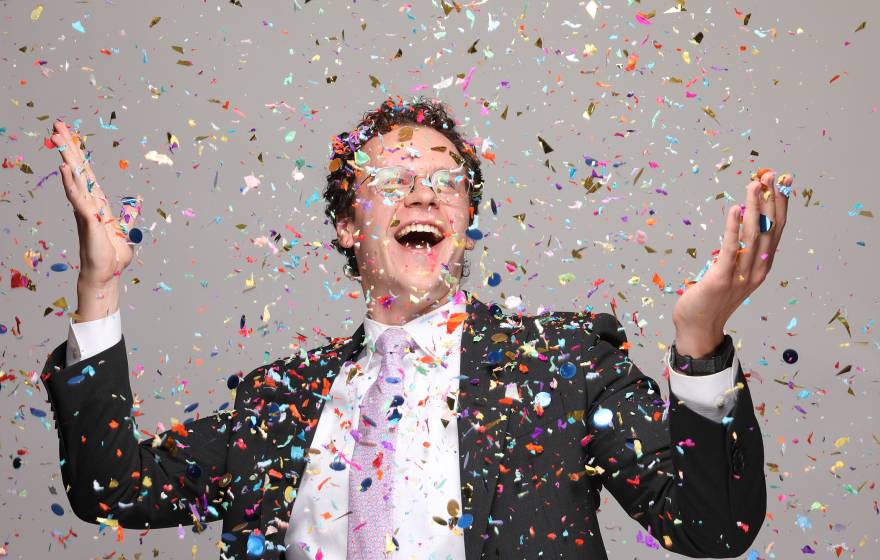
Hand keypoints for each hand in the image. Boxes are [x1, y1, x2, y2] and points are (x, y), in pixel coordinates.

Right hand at [51, 119, 141, 320]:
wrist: (105, 274)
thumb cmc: (112, 255)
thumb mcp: (124, 230)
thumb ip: (128, 215)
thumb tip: (136, 202)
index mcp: (97, 202)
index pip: (87, 172)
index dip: (78, 154)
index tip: (69, 134)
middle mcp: (88, 203)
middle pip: (78, 169)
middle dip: (68, 147)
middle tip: (57, 125)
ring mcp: (85, 211)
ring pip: (74, 179)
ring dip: (67, 158)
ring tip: (57, 138)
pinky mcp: (87, 221)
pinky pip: (78, 199)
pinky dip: (71, 183)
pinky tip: (65, 169)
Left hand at [672, 169, 794, 356]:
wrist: (698, 327)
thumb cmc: (712, 297)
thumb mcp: (733, 272)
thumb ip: (741, 252)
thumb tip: (741, 222)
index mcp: (763, 266)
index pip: (777, 230)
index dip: (781, 205)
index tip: (782, 181)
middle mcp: (757, 270)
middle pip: (769, 229)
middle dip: (771, 200)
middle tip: (769, 175)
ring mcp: (741, 275)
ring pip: (752, 235)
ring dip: (754, 207)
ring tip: (753, 185)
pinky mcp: (721, 278)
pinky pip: (731, 248)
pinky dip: (733, 227)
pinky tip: (734, 209)